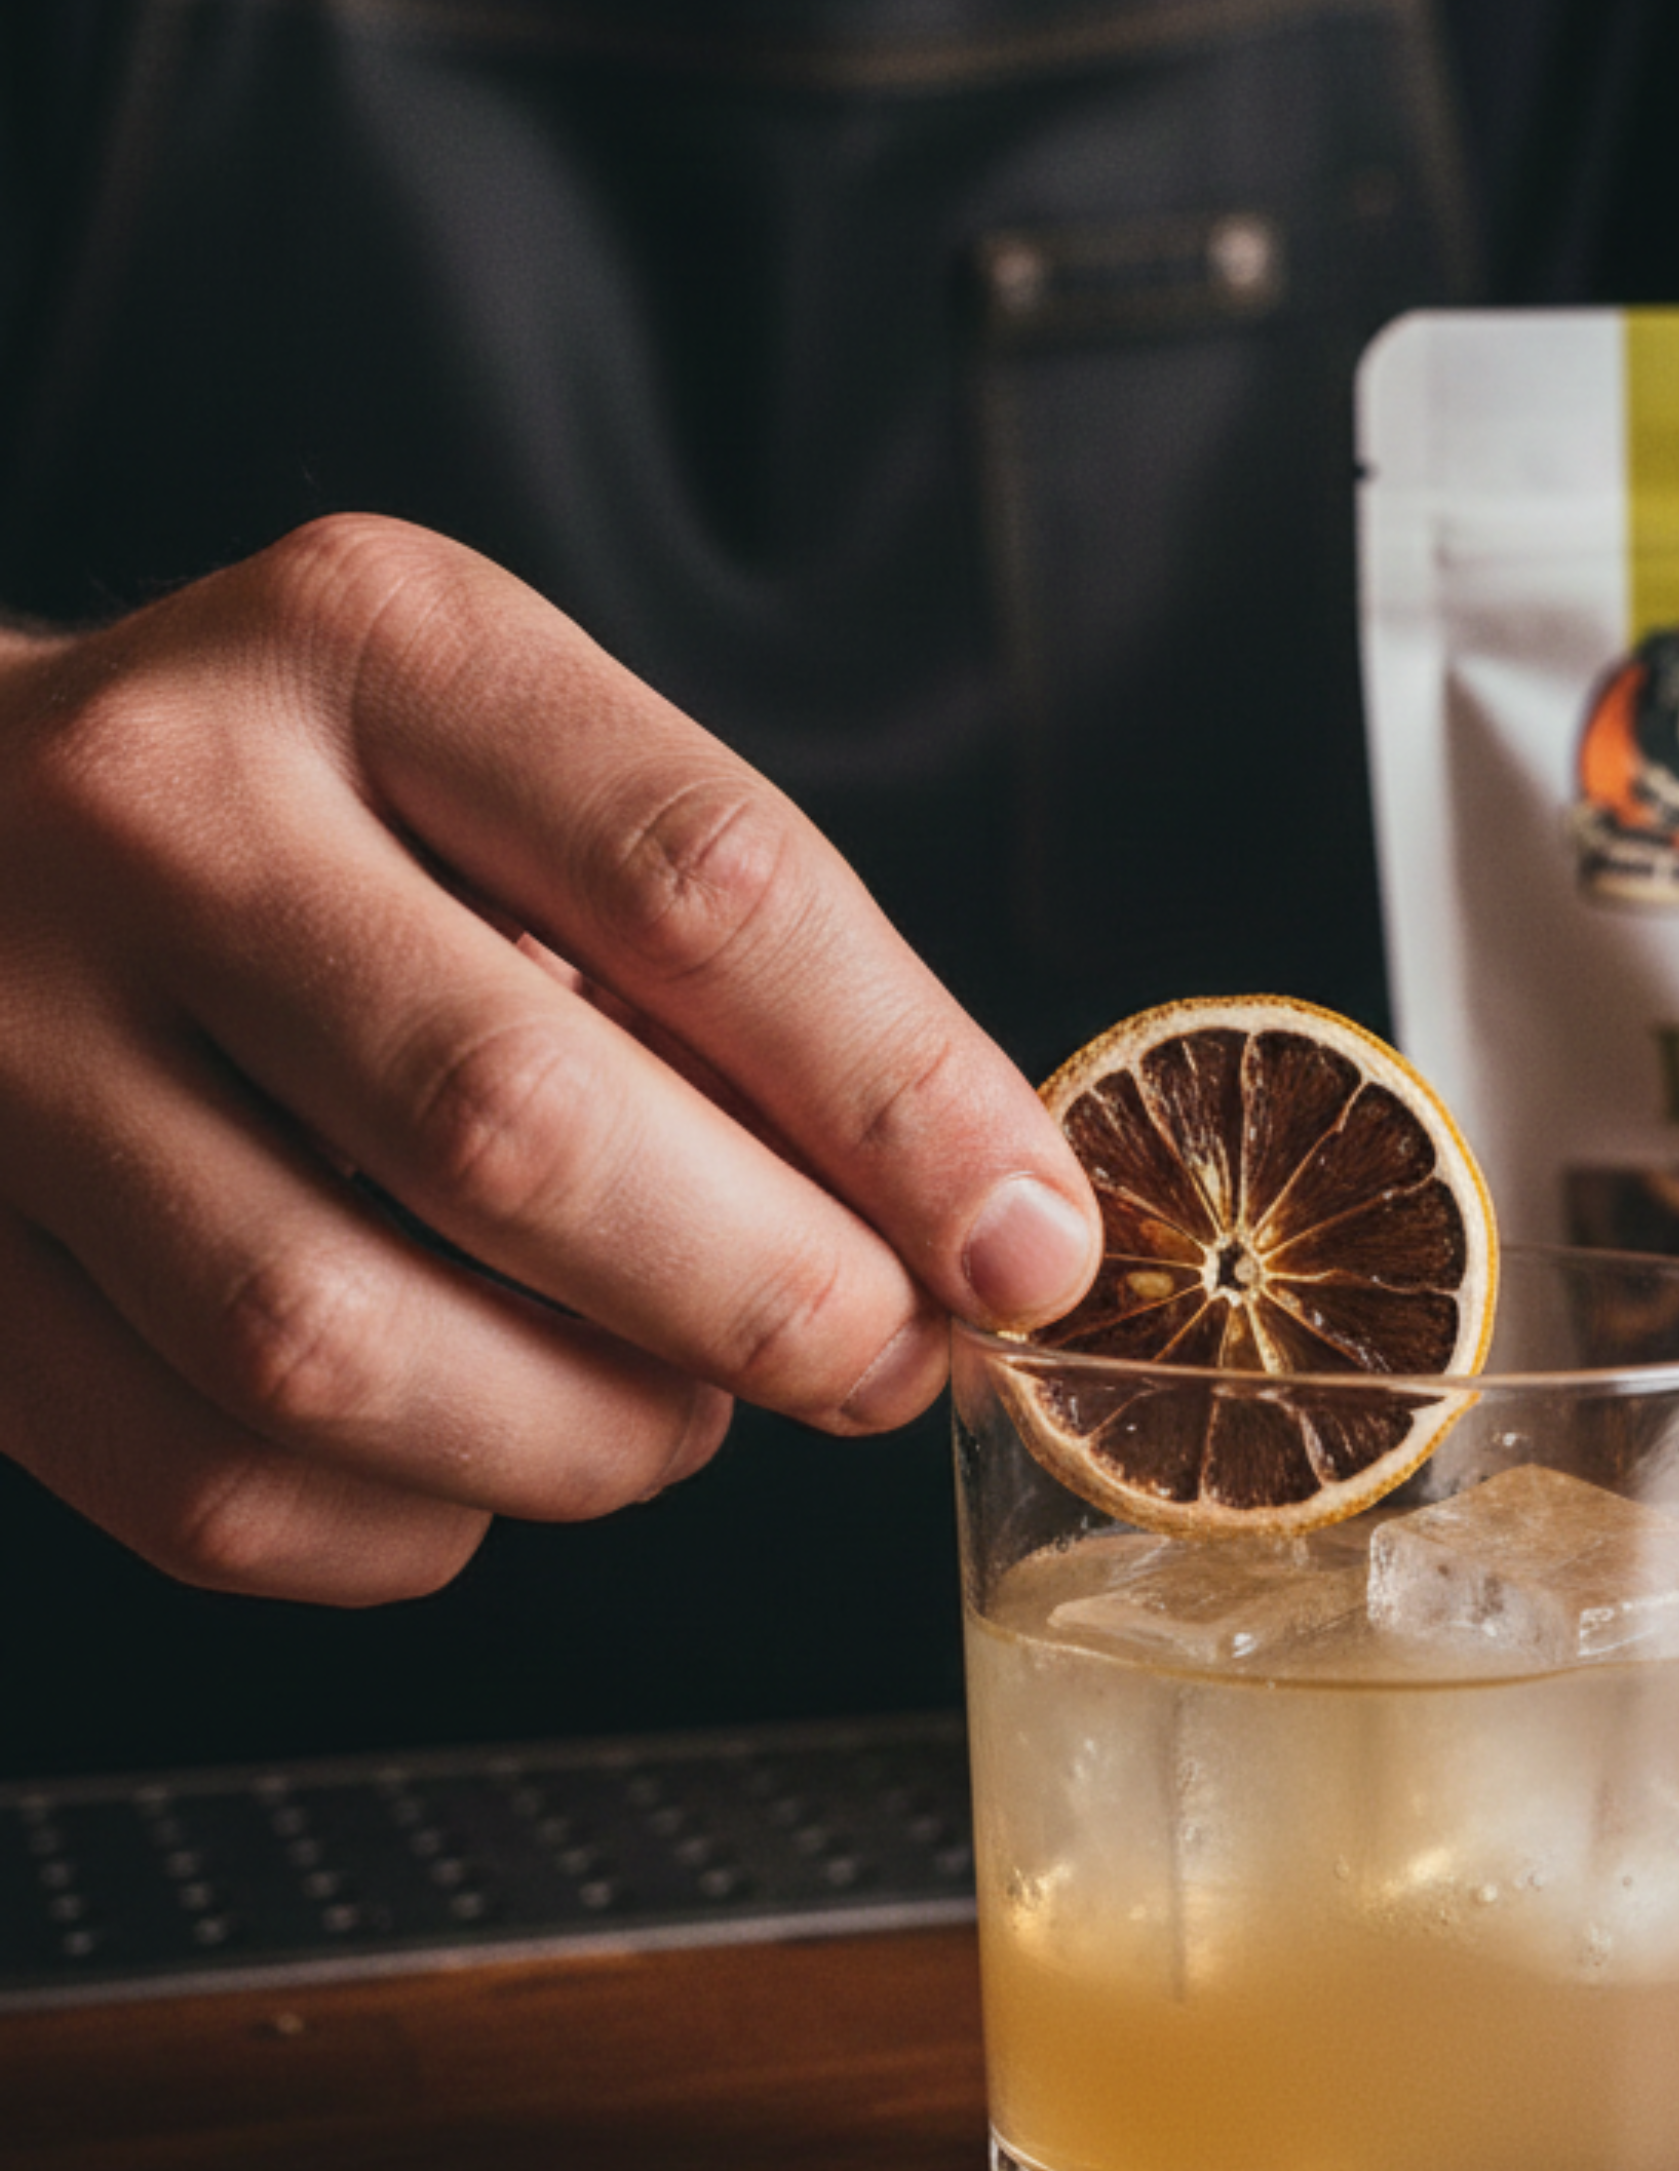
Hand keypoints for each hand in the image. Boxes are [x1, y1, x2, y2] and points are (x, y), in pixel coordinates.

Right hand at [0, 516, 1100, 1604]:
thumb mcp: (524, 773)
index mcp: (371, 646)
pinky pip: (211, 1484)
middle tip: (876, 1361)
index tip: (1029, 1248)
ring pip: (340, 1345)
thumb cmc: (320, 813)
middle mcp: (157, 816)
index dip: (908, 1102)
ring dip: (590, 1437)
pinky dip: (413, 1524)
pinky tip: (483, 1452)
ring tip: (678, 1409)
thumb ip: (735, 965)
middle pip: (521, 1130)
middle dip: (769, 1299)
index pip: (705, 884)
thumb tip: (973, 1224)